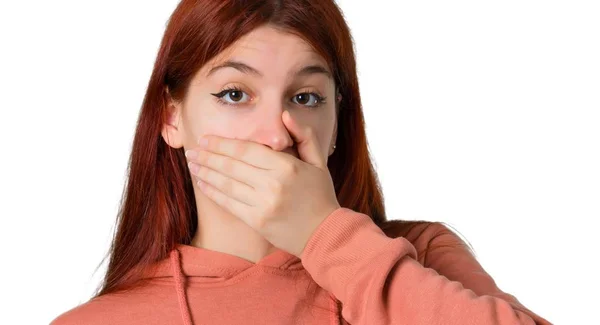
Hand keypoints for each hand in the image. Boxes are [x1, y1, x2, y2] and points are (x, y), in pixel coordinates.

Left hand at [185, 110, 340, 256]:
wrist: (324, 234)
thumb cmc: (321, 196)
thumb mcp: (319, 162)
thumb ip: (303, 135)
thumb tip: (285, 115)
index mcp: (287, 166)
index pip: (247, 150)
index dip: (223, 144)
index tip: (206, 139)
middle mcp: (273, 184)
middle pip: (232, 166)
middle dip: (208, 156)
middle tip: (192, 150)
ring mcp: (263, 204)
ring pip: (226, 184)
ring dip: (206, 172)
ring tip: (192, 164)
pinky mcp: (257, 221)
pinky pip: (229, 203)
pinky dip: (213, 192)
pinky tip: (202, 183)